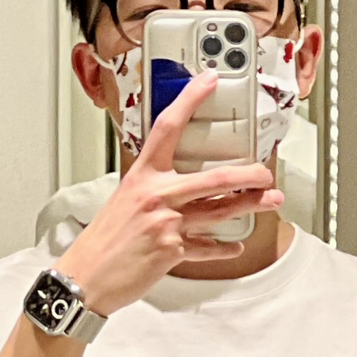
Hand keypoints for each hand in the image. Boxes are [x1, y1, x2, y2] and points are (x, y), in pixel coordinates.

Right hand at [56, 76, 279, 313]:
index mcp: (142, 176)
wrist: (86, 276)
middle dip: (248, 174)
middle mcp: (157, 195)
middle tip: (265, 172)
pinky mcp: (173, 251)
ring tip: (269, 200)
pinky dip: (223, 248)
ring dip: (250, 205)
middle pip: (214, 178)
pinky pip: (207, 248)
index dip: (190, 100)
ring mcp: (167, 224)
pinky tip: (235, 245)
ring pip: (220, 211)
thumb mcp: (124, 200)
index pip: (168, 127)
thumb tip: (177, 185)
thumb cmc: (104, 240)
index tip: (209, 81)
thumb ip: (153, 189)